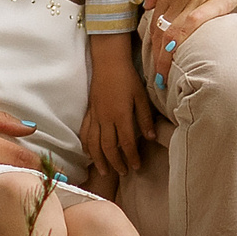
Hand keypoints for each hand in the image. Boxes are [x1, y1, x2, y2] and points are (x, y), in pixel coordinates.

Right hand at [81, 33, 154, 177]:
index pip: (126, 143)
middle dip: (116, 163)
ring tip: (105, 171)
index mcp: (120, 115)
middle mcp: (105, 119)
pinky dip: (86, 146)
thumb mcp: (142, 97)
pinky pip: (85, 133)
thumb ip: (145, 118)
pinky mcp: (89, 112)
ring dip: (99, 159)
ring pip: (94, 144)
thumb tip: (151, 138)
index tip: (136, 167)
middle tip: (123, 172)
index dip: (131, 157)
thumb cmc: (128, 78)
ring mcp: (95, 116)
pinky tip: (90, 154)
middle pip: (108, 147)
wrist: (108, 62)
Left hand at [138, 0, 236, 86]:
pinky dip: (178, 45)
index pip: (153, 20)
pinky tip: (173, 61)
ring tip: (163, 81)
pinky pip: (188, 27)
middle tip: (156, 79)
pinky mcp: (213, 2)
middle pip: (158, 31)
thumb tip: (147, 3)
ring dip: (163, 59)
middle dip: (153, 58)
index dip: (150, 43)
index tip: (151, 61)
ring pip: (169, 33)